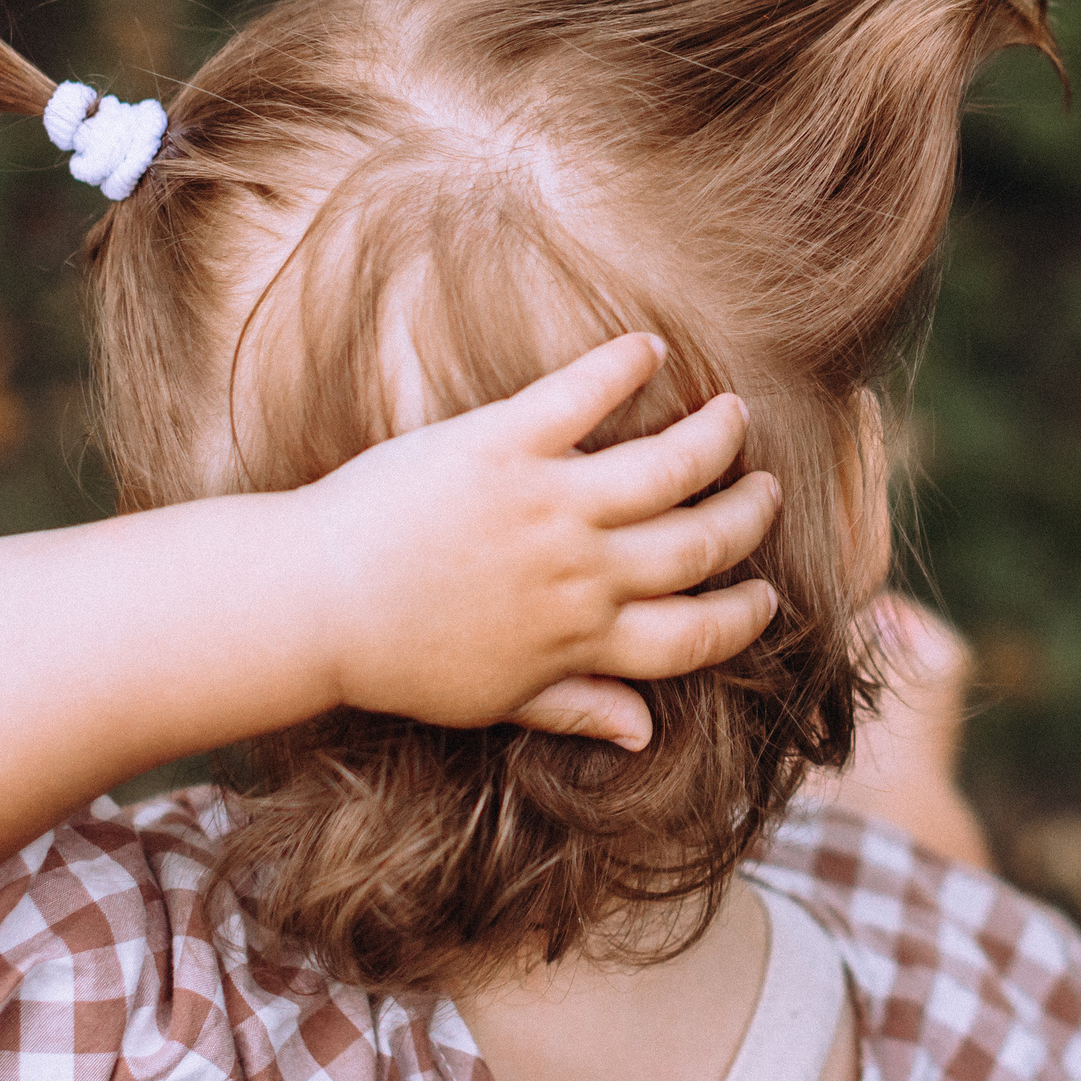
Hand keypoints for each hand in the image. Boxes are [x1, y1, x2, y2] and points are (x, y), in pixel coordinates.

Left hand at [302, 333, 781, 749]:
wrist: (313, 603)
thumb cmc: (397, 659)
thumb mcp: (492, 700)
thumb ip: (575, 707)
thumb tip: (646, 731)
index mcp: (582, 641)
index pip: (697, 635)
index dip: (744, 616)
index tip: (767, 596)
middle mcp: (581, 574)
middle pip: (700, 544)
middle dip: (747, 517)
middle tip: (765, 492)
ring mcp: (547, 504)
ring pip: (670, 465)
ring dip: (714, 438)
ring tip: (732, 416)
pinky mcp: (503, 443)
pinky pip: (584, 393)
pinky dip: (623, 365)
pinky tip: (648, 349)